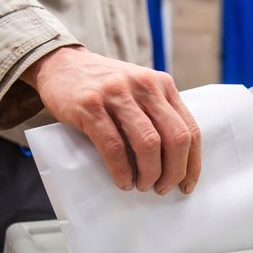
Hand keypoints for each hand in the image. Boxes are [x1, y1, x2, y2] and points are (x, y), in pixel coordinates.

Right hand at [22, 46, 200, 194]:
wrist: (61, 64)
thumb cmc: (104, 86)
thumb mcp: (139, 90)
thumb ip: (158, 114)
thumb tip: (175, 162)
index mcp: (162, 85)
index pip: (190, 129)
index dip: (192, 163)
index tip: (186, 185)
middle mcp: (145, 86)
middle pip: (175, 138)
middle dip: (173, 172)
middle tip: (162, 189)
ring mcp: (118, 94)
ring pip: (149, 143)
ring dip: (149, 173)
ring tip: (142, 186)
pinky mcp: (91, 106)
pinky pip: (114, 146)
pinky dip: (122, 171)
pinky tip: (122, 181)